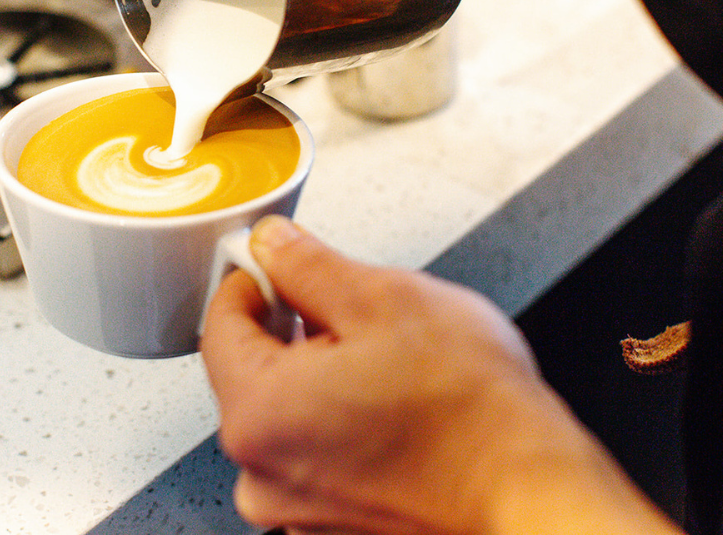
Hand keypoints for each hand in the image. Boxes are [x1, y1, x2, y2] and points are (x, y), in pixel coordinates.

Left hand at [201, 216, 680, 534]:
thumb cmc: (470, 410)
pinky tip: (389, 399)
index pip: (220, 323)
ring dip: (320, 370)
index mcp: (260, 412)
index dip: (250, 279)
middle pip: (253, 367)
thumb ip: (309, 266)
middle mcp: (263, 470)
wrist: (531, 489)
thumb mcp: (383, 300)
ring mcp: (296, 505)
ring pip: (287, 405)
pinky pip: (312, 443)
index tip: (272, 262)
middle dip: (293, 326)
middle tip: (349, 306)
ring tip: (384, 358)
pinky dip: (336, 412)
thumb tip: (273, 244)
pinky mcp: (331, 519)